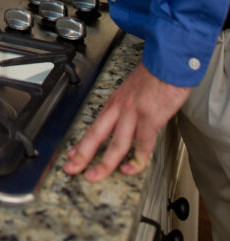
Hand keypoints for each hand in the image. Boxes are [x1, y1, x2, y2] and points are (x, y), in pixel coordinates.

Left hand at [63, 61, 190, 181]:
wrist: (168, 64)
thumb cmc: (153, 77)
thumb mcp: (130, 91)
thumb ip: (125, 109)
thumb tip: (122, 124)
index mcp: (114, 103)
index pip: (93, 127)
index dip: (81, 144)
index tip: (72, 156)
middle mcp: (119, 109)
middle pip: (96, 135)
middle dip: (82, 154)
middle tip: (71, 168)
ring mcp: (133, 114)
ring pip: (115, 144)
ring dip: (104, 163)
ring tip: (94, 176)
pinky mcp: (150, 118)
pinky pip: (142, 145)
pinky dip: (136, 161)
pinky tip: (130, 169)